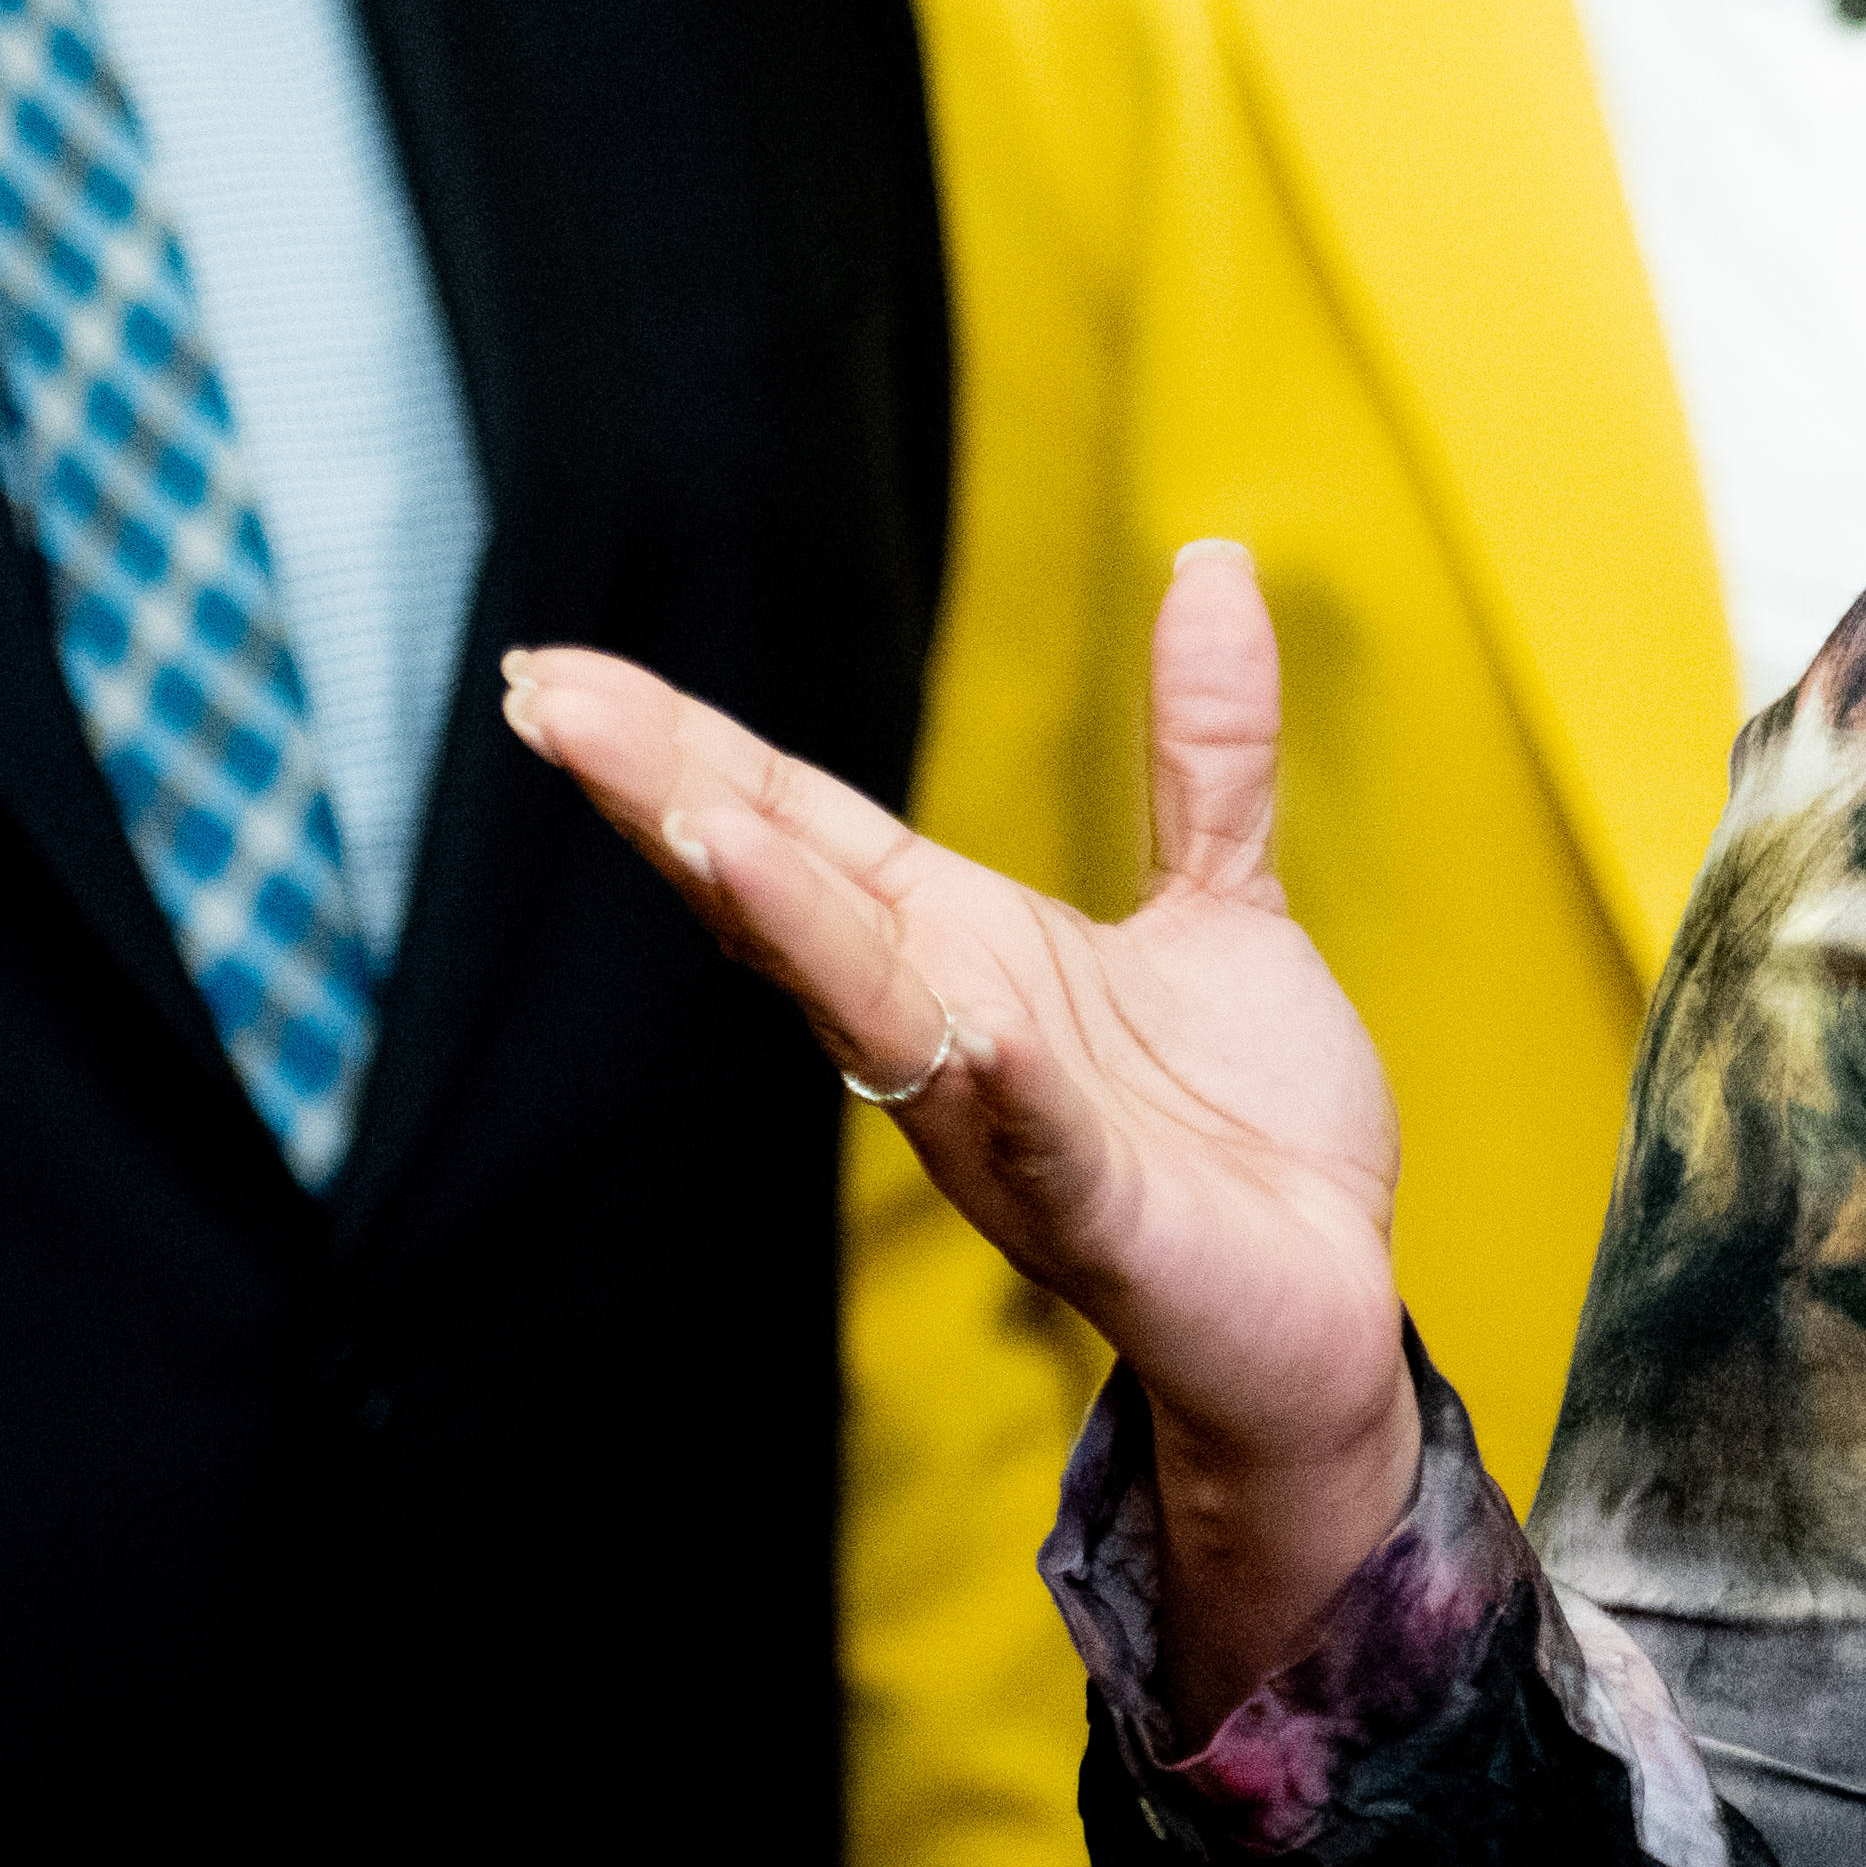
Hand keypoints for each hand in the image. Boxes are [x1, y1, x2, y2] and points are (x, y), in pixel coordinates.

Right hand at [503, 543, 1415, 1719]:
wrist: (1320, 1305)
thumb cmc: (1241, 1125)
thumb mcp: (1225, 901)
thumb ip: (1205, 748)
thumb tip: (1212, 561)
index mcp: (959, 947)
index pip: (796, 824)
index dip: (684, 747)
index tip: (557, 669)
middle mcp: (945, 1030)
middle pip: (786, 897)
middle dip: (669, 800)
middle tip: (545, 704)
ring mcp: (1005, 1127)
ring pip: (874, 1013)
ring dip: (790, 923)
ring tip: (704, 827)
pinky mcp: (1099, 1212)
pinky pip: (1036, 1141)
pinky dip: (998, 1091)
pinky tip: (968, 1037)